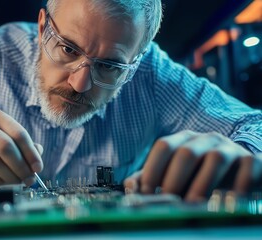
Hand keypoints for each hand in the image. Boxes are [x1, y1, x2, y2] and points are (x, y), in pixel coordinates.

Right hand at [0, 109, 42, 185]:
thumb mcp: (7, 137)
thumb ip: (25, 147)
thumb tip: (36, 164)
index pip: (19, 134)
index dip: (31, 153)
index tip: (38, 168)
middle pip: (5, 147)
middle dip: (20, 167)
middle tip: (29, 179)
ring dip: (9, 176)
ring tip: (17, 181)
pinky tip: (3, 182)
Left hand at [124, 130, 261, 200]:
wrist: (240, 173)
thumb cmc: (199, 176)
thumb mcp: (174, 176)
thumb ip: (151, 180)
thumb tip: (130, 187)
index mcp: (183, 140)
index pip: (163, 146)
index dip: (152, 169)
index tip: (146, 193)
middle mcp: (205, 139)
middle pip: (186, 152)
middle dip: (173, 179)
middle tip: (169, 201)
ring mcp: (229, 148)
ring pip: (215, 158)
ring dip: (202, 184)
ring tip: (194, 205)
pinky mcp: (251, 160)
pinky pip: (247, 167)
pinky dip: (237, 185)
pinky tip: (226, 201)